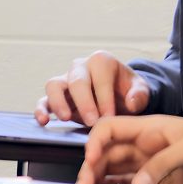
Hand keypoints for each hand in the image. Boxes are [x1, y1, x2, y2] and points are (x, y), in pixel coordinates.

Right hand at [35, 51, 149, 126]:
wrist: (119, 95)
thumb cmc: (128, 91)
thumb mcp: (141, 89)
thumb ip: (140, 94)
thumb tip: (131, 103)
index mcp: (101, 62)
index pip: (100, 77)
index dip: (104, 97)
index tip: (110, 116)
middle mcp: (80, 67)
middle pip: (76, 80)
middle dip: (84, 102)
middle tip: (91, 121)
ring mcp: (66, 81)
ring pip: (54, 85)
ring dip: (58, 102)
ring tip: (66, 118)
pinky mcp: (57, 97)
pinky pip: (44, 100)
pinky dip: (41, 109)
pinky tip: (44, 121)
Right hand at [76, 114, 182, 183]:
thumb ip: (163, 162)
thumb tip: (136, 183)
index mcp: (148, 129)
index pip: (110, 128)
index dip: (95, 141)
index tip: (92, 159)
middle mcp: (143, 146)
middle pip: (108, 151)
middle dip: (92, 164)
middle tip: (83, 182)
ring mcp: (149, 165)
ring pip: (113, 168)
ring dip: (98, 176)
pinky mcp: (157, 182)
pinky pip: (126, 182)